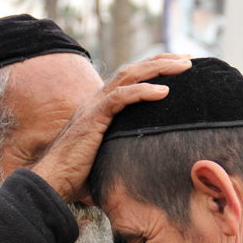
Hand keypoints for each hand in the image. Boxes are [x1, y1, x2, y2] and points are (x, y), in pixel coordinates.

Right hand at [32, 54, 191, 202]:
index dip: (153, 70)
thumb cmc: (77, 178)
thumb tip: (147, 169)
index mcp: (100, 108)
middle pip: (133, 70)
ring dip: (158, 68)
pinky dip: (143, 91)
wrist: (53, 183)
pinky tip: (164, 91)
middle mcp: (97, 101)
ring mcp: (94, 107)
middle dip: (162, 61)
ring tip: (184, 67)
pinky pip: (121, 97)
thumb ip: (124, 154)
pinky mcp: (93, 118)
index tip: (178, 69)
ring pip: (129, 76)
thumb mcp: (108, 159)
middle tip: (189, 59)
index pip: (130, 79)